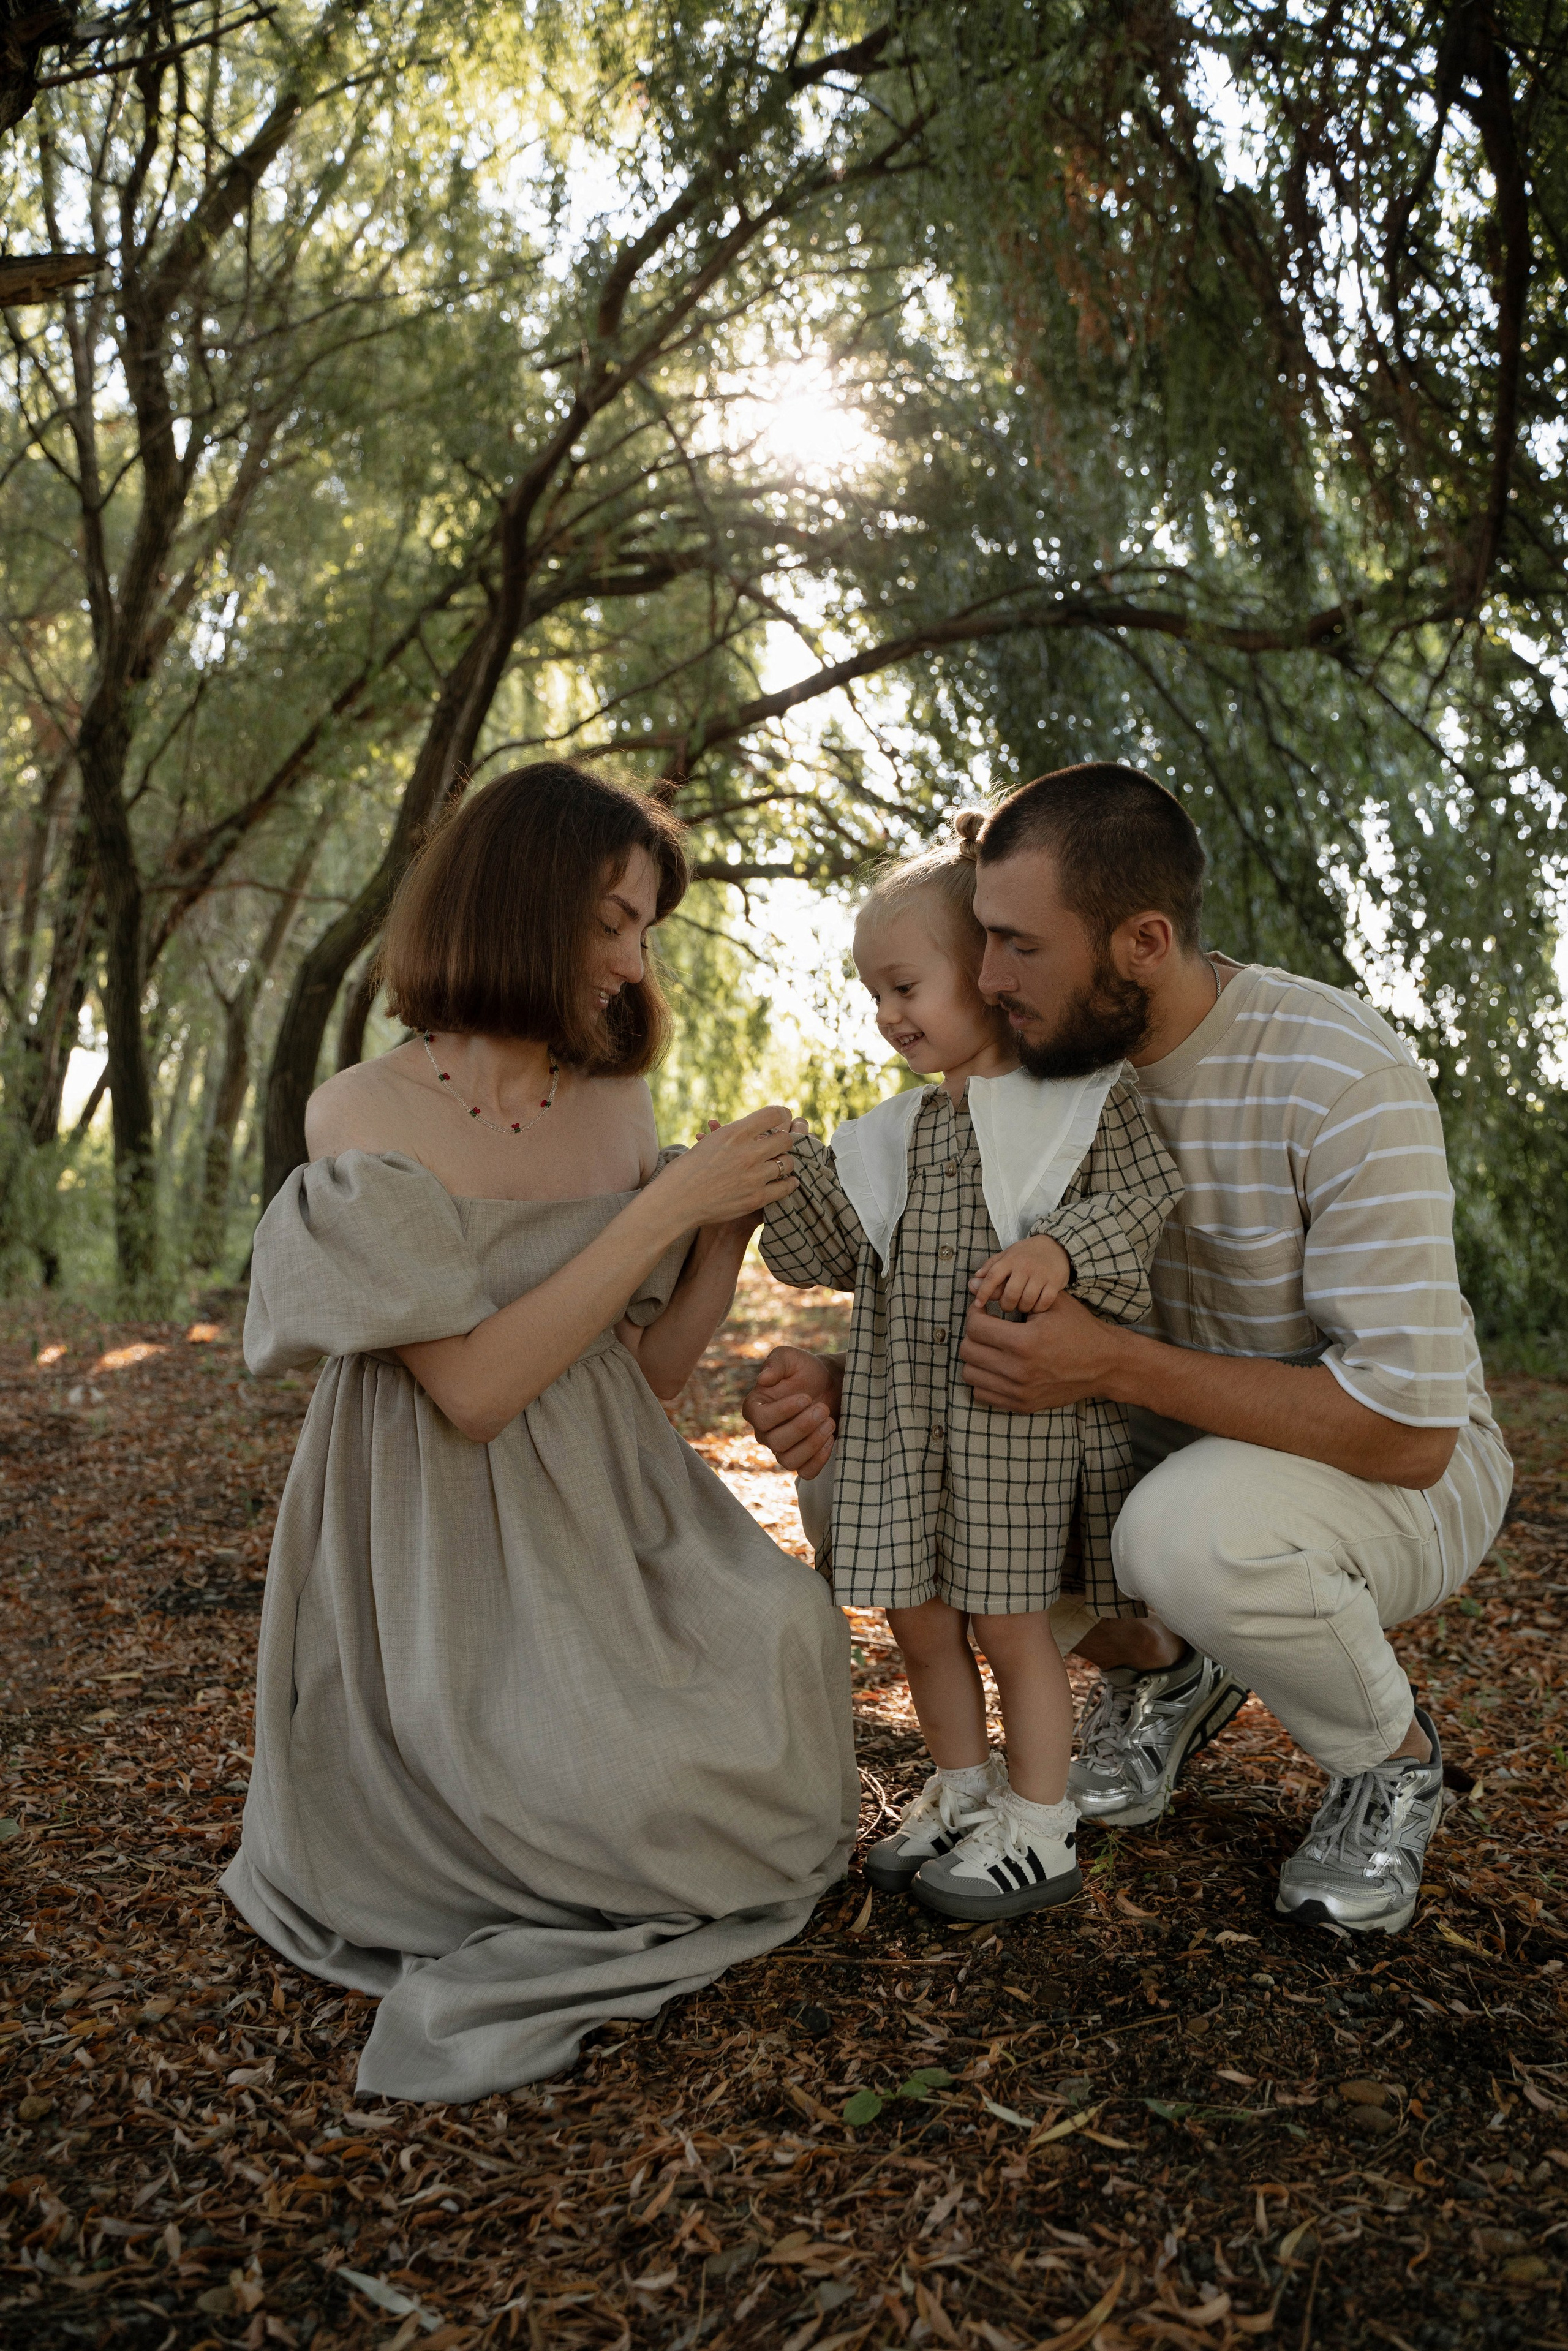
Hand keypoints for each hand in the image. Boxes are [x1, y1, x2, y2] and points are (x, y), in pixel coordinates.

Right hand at [652, 1105, 799, 1225]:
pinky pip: (785, 1187)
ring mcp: (754, 1176)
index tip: (782, 1118)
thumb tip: (754, 1131)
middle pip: (786, 1139)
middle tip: (780, 1146)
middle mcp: (747, 1152)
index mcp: (734, 1133)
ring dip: (785, 1163)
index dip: (781, 1114)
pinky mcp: (755, 1198)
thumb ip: (734, 1137)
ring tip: (779, 1165)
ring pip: (788, 1163)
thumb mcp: (709, 1143)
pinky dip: (788, 1184)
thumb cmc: (685, 1171)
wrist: (675, 1201)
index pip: (774, 1114)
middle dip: (785, 1141)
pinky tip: (787, 1182)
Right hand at [742, 1346, 843, 1476]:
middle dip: (803, 1426)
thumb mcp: (791, 1358)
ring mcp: (782, 1449)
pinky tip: (830, 1439)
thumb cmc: (806, 1370)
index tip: (806, 1397)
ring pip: (788, 1460)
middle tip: (823, 1409)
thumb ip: (776, 1363)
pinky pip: (804, 1472)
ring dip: (812, 1443)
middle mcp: (764, 1432)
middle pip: (776, 1441)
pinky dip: (818, 1460)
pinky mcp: (802, 1459)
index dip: (782, 1411)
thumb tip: (763, 1378)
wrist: (829, 1385)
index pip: (760, 1419)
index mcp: (755, 1407)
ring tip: (830, 1423)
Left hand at [958, 1291, 1125, 1411]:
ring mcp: (1019, 1391)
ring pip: (970, 1374)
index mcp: (1025, 1341)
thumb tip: (975, 1287)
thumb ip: (1012, 1294)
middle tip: (987, 1327)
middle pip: (968, 1351)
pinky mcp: (1022, 1405)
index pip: (975, 1327)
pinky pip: (982, 1393)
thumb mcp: (1050, 1303)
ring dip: (976, 1357)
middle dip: (974, 1334)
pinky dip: (983, 1379)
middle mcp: (1019, 1370)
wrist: (1104, 1364)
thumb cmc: (1078, 1329)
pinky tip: (997, 1366)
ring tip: (991, 1347)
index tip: (984, 1310)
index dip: (975, 1313)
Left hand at [968, 1235, 1072, 1314]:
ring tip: (1022, 1305)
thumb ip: (990, 1267)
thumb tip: (973, 1282)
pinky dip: (1037, 1308)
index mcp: (1010, 1259)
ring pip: (1026, 1301)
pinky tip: (1035, 1305)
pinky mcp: (1055, 1281)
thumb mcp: (1008, 1254)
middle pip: (1010, 1295)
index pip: (992, 1277)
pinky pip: (1043, 1303)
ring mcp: (1041, 1274)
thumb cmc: (1028, 1253)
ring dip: (1022, 1308)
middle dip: (1006, 1306)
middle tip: (1008, 1306)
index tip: (978, 1304)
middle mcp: (1024, 1266)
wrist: (1057, 1245)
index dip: (983, 1293)